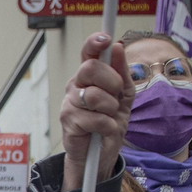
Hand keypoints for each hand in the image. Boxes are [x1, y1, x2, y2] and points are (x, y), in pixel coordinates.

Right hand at [60, 33, 132, 191]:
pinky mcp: (68, 120)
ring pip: (94, 95)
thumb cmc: (110, 122)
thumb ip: (121, 72)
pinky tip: (103, 130)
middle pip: (90, 68)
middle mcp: (76, 84)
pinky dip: (107, 126)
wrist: (101, 153)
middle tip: (115, 97)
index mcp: (90, 75)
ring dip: (110, 109)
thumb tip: (117, 47)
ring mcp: (70, 102)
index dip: (94, 42)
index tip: (105, 39)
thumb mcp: (124, 95)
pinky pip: (95, 118)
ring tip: (109, 117)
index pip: (88, 52)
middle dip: (110, 83)